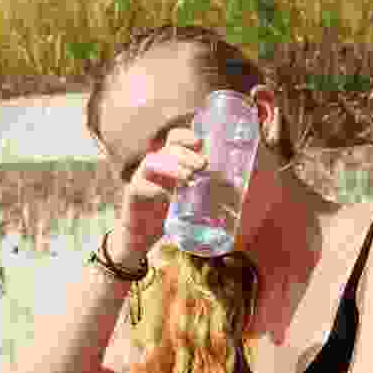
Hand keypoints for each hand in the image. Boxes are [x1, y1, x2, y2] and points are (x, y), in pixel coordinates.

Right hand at [115, 126, 207, 259]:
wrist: (142, 237)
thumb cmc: (168, 215)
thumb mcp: (190, 200)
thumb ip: (207, 192)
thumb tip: (239, 191)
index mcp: (169, 162)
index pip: (175, 139)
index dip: (186, 136)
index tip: (201, 141)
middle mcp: (155, 166)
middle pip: (167, 149)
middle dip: (186, 153)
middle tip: (202, 164)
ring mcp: (141, 178)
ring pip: (152, 162)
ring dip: (172, 167)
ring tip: (188, 177)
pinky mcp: (133, 195)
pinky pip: (141, 187)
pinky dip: (156, 189)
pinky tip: (168, 196)